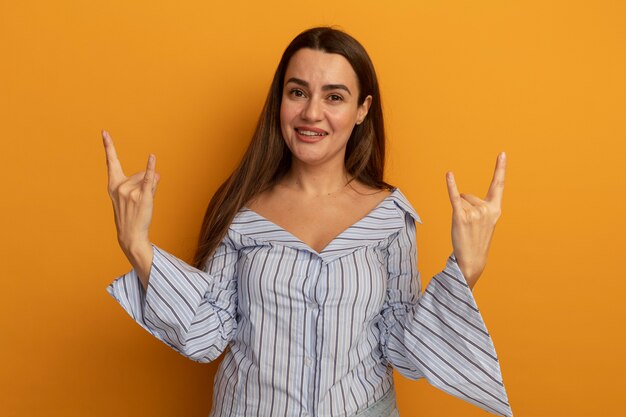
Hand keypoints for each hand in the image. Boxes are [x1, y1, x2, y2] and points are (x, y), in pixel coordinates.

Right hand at [103, 130, 158, 285]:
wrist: (130, 235)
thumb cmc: (131, 216)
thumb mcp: (132, 197)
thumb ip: (143, 182)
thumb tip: (155, 173)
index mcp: (113, 185)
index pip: (111, 162)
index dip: (109, 146)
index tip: (104, 132)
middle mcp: (120, 186)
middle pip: (139, 174)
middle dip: (143, 184)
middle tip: (138, 202)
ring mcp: (130, 191)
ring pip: (147, 179)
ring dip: (150, 190)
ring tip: (143, 205)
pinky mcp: (142, 196)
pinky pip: (148, 179)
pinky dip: (151, 168)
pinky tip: (152, 157)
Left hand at [446, 152, 505, 288]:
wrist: (472, 259)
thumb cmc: (477, 239)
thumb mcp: (485, 222)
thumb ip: (479, 205)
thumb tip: (463, 195)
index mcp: (495, 209)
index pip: (498, 185)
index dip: (500, 168)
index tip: (502, 153)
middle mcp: (486, 209)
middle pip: (469, 196)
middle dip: (465, 208)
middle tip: (469, 227)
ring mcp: (474, 213)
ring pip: (460, 201)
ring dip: (458, 213)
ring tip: (464, 228)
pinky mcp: (460, 217)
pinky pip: (454, 197)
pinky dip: (451, 186)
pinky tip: (449, 174)